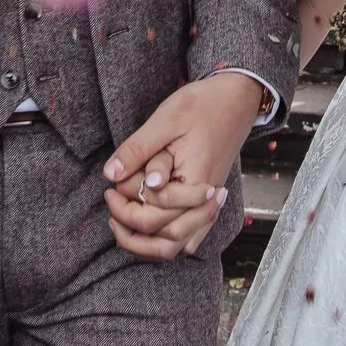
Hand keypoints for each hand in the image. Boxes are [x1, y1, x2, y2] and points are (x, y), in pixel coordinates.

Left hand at [102, 71, 262, 259]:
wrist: (236, 99)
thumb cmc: (203, 105)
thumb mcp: (166, 119)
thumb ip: (138, 149)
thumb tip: (111, 174)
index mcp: (196, 182)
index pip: (154, 216)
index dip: (125, 206)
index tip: (109, 187)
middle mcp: (205, 201)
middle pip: (165, 240)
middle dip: (130, 227)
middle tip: (111, 201)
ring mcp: (208, 205)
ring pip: (177, 247)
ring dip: (146, 243)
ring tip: (121, 223)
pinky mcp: (207, 203)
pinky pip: (189, 238)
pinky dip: (165, 241)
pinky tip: (146, 226)